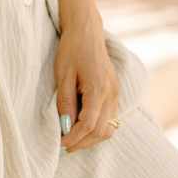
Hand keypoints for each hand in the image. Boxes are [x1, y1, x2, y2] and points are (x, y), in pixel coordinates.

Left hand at [55, 12, 119, 151]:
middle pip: (102, 131)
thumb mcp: (62, 75)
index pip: (89, 125)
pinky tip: (83, 127)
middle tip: (65, 146)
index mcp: (98, 88)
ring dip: (92, 138)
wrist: (87, 30)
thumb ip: (65, 102)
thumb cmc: (72, 49)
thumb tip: (66, 127)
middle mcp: (111, 93)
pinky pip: (111, 118)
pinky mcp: (115, 91)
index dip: (74, 138)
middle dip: (83, 142)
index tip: (61, 144)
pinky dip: (99, 128)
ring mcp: (115, 92)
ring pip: (110, 127)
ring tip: (73, 139)